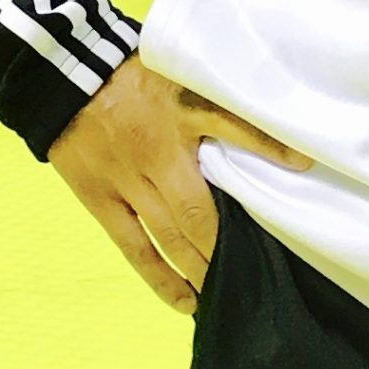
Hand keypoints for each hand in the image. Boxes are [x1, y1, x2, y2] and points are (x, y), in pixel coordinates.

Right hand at [49, 54, 310, 314]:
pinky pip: (134, 247)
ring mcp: (127, 179)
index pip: (234, 126)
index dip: (268, 147)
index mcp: (181, 109)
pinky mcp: (101, 200)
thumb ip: (210, 92)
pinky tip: (185, 299)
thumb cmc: (130, 72)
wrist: (66, 75)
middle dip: (226, 244)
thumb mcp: (178, 69)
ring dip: (200, 267)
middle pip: (198, 210)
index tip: (302, 164)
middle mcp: (158, 151)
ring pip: (169, 236)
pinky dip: (160, 277)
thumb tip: (259, 105)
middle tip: (255, 266)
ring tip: (224, 288)